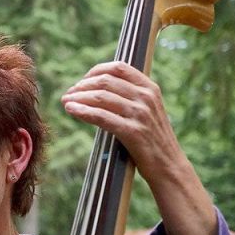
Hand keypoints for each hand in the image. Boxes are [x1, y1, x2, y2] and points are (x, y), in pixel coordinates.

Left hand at [61, 61, 218, 234]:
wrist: (169, 167)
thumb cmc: (152, 139)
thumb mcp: (146, 110)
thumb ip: (129, 96)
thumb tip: (99, 85)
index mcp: (150, 88)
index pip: (119, 67)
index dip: (95, 71)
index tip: (82, 81)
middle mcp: (146, 98)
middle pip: (105, 81)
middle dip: (82, 86)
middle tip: (68, 94)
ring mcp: (140, 114)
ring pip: (100, 97)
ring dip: (78, 97)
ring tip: (65, 102)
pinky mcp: (133, 132)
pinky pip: (102, 117)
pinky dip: (83, 111)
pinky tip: (71, 111)